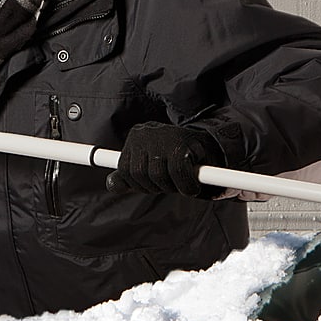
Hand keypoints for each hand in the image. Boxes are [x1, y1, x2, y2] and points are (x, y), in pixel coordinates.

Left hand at [106, 122, 223, 197]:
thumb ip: (129, 176)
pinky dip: (187, 186)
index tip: (152, 185)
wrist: (209, 147)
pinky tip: (192, 186)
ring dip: (172, 188)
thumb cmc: (175, 159)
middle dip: (154, 187)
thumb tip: (111, 184)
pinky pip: (178, 174)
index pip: (124, 170)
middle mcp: (146, 132)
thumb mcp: (149, 166)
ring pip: (157, 176)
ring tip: (182, 184)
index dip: (138, 184)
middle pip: (138, 174)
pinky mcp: (182, 143)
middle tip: (170, 185)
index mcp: (136, 136)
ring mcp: (163, 136)